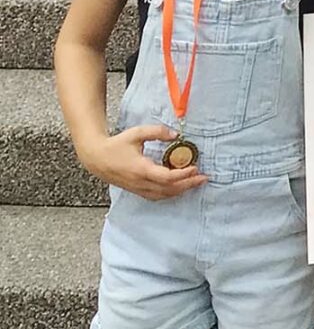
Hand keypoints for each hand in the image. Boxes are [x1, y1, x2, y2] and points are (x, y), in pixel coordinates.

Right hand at [77, 124, 207, 199]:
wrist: (96, 158)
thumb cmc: (116, 145)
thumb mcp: (137, 133)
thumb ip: (157, 132)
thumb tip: (176, 134)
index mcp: (140, 169)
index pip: (166, 177)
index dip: (183, 175)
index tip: (196, 167)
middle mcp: (140, 182)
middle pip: (168, 189)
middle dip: (188, 184)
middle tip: (204, 178)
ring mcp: (137, 188)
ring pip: (163, 195)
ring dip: (181, 190)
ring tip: (196, 183)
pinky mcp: (136, 190)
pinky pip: (156, 196)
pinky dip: (170, 193)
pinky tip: (180, 188)